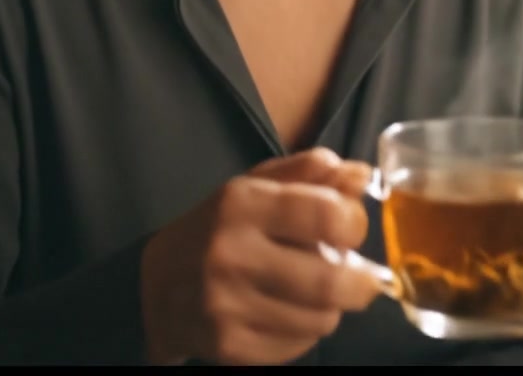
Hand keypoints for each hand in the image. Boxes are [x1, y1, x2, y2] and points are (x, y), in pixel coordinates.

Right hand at [139, 147, 378, 364]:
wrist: (158, 285)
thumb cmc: (221, 226)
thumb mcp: (257, 185)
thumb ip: (310, 173)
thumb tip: (362, 175)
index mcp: (241, 203)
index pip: (324, 214)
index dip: (354, 222)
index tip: (352, 226)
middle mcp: (231, 254)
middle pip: (329, 280)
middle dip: (361, 281)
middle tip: (363, 276)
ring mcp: (227, 306)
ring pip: (321, 318)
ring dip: (331, 306)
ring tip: (315, 290)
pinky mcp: (230, 348)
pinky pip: (299, 345)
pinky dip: (306, 330)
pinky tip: (289, 311)